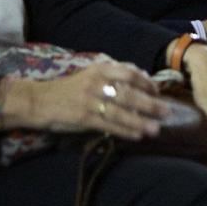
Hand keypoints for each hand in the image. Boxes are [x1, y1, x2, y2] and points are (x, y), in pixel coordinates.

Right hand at [7, 62, 166, 139]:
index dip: (147, 83)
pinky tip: (137, 136)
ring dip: (140, 122)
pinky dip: (125, 131)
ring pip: (121, 112)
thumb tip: (140, 88)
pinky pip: (110, 125)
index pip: (129, 73)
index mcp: (100, 69)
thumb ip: (111, 79)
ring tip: (155, 129)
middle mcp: (97, 83)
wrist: (40, 100)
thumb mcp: (90, 76)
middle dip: (150, 104)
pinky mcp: (84, 118)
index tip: (158, 91)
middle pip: (129, 94)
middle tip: (166, 112)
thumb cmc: (69, 89)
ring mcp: (90, 101)